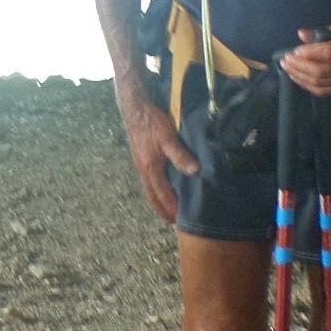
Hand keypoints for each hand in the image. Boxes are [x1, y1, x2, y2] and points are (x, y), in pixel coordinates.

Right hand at [122, 92, 193, 223]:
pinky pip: (149, 180)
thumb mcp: (168, 137)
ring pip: (150, 188)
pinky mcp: (142, 158)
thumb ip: (180, 155)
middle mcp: (144, 169)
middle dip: (163, 209)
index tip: (180, 219)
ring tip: (170, 209)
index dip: (171, 207)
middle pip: (152, 196)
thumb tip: (195, 172)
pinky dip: (157, 190)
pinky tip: (164, 188)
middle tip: (173, 222)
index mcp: (151, 168)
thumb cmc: (152, 122)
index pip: (162, 194)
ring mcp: (141, 164)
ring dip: (159, 201)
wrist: (135, 108)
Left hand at [281, 19, 330, 96]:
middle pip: (322, 71)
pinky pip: (327, 92)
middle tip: (285, 60)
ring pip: (321, 84)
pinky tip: (299, 79)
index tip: (293, 51)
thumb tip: (302, 35)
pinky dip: (309, 86)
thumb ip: (325, 31)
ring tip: (288, 69)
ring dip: (300, 77)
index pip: (329, 53)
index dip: (308, 53)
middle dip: (299, 66)